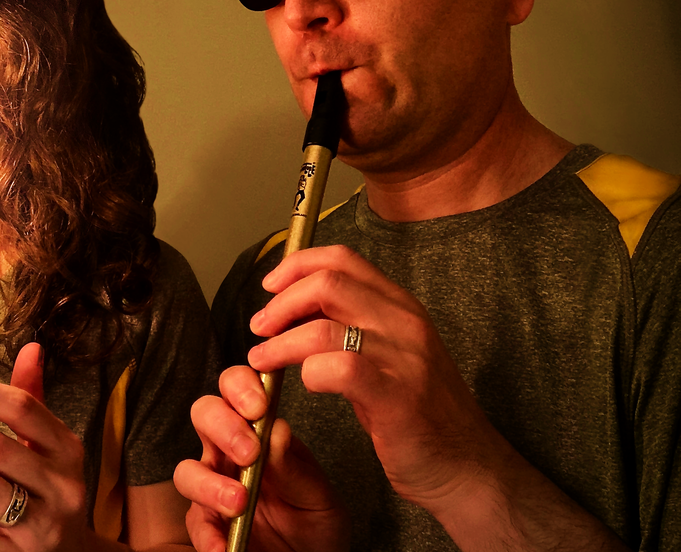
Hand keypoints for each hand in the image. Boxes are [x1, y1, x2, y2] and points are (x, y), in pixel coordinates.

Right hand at [174, 366, 348, 551]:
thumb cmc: (315, 522)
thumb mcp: (318, 494)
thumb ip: (296, 467)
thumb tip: (275, 430)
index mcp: (259, 431)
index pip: (238, 389)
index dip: (241, 387)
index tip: (259, 405)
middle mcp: (229, 452)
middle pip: (205, 414)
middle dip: (223, 425)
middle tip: (249, 450)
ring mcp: (213, 486)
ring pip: (187, 469)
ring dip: (209, 484)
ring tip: (239, 502)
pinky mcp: (207, 525)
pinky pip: (194, 523)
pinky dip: (206, 535)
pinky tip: (223, 545)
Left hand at [248, 245, 512, 514]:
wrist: (467, 467)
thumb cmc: (420, 414)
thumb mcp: (388, 354)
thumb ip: (350, 324)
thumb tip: (295, 307)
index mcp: (400, 306)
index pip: (342, 258)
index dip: (297, 265)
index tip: (269, 287)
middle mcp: (404, 322)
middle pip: (327, 282)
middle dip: (281, 302)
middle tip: (259, 327)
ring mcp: (403, 357)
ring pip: (323, 326)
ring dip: (280, 343)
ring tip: (261, 360)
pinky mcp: (397, 396)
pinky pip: (338, 369)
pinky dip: (308, 374)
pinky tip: (304, 385)